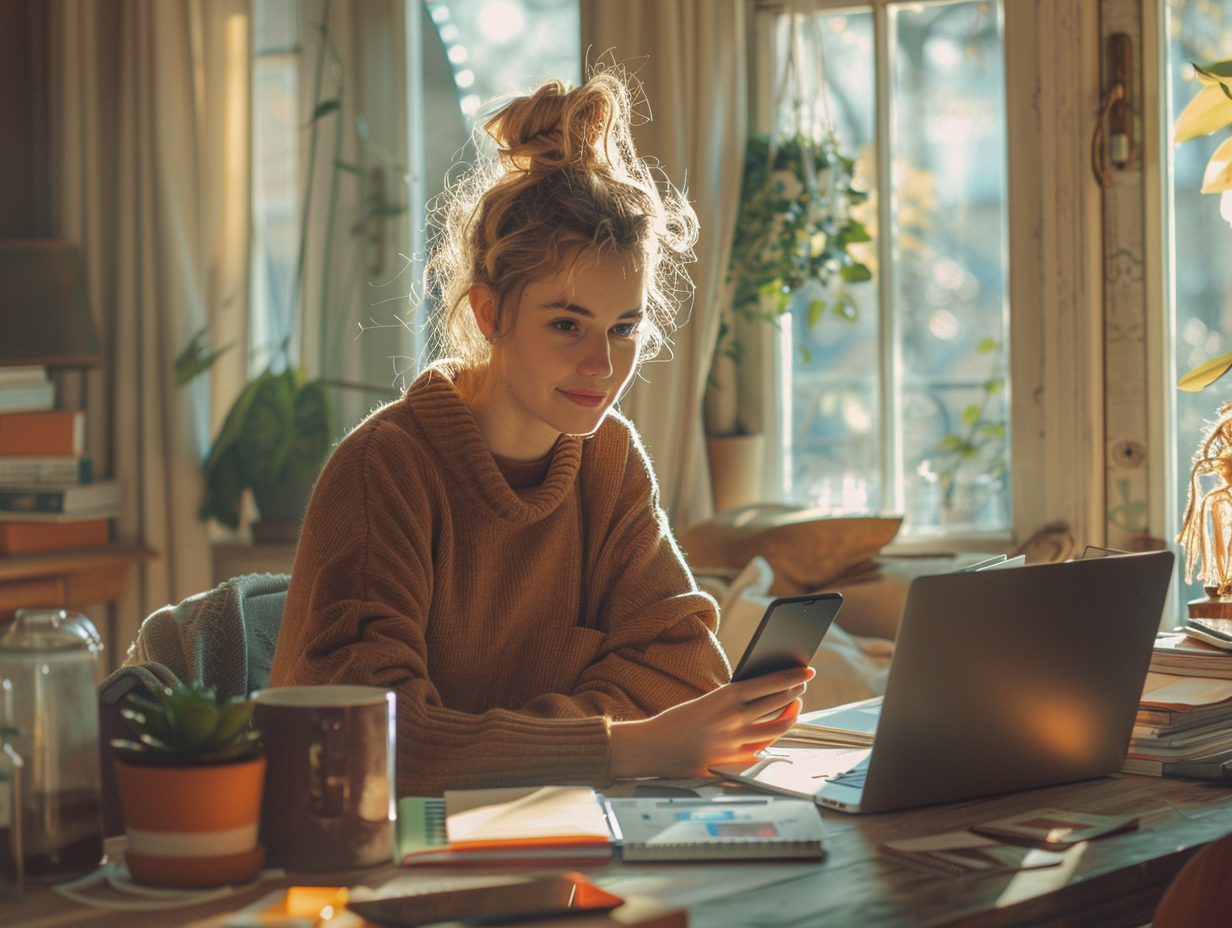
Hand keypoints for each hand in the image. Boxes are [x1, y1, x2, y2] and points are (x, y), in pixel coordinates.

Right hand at [608, 666, 813, 778]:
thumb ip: (734, 700)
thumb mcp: (707, 701)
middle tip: (802, 685)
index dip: (792, 676)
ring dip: (792, 714)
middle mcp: (734, 718)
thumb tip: (765, 693)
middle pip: (779, 702)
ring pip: (778, 726)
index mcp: (726, 696)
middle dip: (796, 692)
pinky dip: (774, 737)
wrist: (654, 747)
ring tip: (795, 707)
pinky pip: (764, 748)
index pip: (770, 683)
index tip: (806, 670)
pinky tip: (777, 730)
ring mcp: (736, 741)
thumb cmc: (677, 722)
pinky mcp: (734, 760)